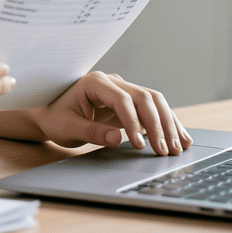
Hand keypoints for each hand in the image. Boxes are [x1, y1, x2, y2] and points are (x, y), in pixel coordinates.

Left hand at [30, 72, 192, 154]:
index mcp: (95, 82)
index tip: (139, 145)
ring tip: (179, 147)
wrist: (51, 114)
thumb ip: (91, 132)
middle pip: (144, 97)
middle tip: (165, 150)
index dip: (133, 122)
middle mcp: (113, 82)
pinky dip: (166, 123)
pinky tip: (179, 138)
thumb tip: (117, 138)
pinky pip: (153, 110)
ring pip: (154, 102)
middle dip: (158, 125)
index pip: (122, 99)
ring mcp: (123, 90)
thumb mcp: (67, 128)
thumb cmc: (56, 119)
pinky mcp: (130, 102)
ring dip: (168, 124)